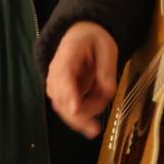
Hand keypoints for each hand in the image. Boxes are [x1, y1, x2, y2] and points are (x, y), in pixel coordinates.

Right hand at [45, 22, 118, 138]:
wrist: (80, 35)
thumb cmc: (94, 40)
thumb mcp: (107, 49)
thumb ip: (106, 73)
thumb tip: (106, 94)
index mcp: (67, 55)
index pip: (63, 76)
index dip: (69, 94)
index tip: (76, 109)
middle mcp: (55, 72)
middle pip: (61, 99)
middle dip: (82, 113)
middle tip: (98, 122)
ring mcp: (55, 84)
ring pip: (63, 109)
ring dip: (83, 118)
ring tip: (98, 118)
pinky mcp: (60, 94)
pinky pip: (66, 111)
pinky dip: (79, 120)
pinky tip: (90, 128)